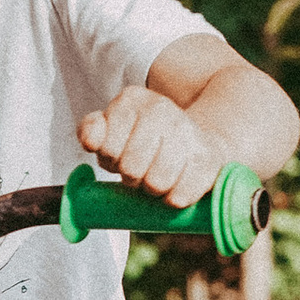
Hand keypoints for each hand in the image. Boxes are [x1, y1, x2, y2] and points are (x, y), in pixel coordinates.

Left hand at [76, 85, 222, 205]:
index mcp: (130, 100)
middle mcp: (160, 108)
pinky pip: (180, 196)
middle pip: (131, 169)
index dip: (111, 160)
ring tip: (159, 175)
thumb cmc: (145, 143)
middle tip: (141, 169)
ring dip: (154, 189)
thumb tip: (90, 140)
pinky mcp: (208, 158)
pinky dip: (175, 199)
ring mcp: (186, 130)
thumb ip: (92, 132)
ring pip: (156, 183)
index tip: (120, 154)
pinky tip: (178, 184)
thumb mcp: (111, 133)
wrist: (197, 142)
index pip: (107, 147)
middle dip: (132, 177)